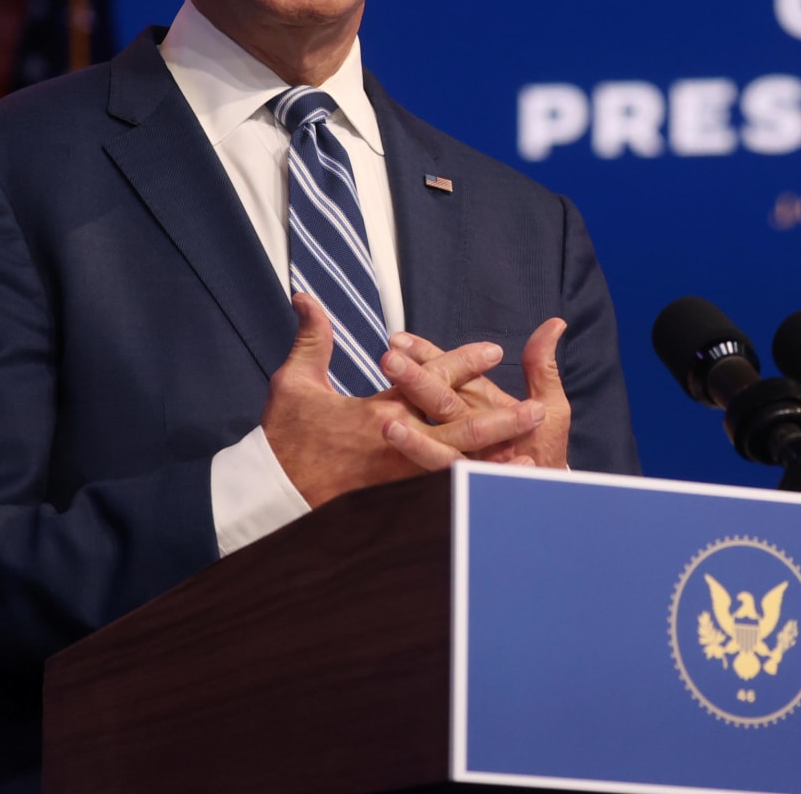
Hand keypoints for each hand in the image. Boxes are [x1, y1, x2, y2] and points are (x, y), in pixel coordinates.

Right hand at [263, 293, 543, 506]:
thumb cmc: (281, 439)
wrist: (266, 498)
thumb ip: (311, 339)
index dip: (462, 364)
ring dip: (492, 459)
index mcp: (376, 412)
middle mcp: (394, 445)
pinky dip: (469, 491)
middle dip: (497, 418)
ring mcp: (397, 480)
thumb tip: (305, 296)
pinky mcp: (394, 505)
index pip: (430, 381)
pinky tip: (495, 489)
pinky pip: (441, 496)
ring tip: (528, 455)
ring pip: (454, 466)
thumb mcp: (292, 384)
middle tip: (535, 409)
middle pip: (456, 428)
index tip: (493, 351)